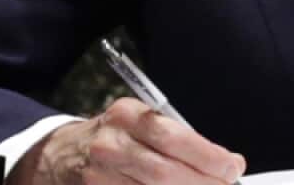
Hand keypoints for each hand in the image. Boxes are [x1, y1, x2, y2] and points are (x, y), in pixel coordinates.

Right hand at [6, 98, 245, 184]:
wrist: (61, 155)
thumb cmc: (115, 138)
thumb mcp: (141, 124)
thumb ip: (180, 140)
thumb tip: (227, 163)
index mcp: (128, 115)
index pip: (173, 136)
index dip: (207, 155)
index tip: (232, 167)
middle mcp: (111, 144)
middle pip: (164, 172)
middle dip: (203, 183)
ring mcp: (101, 175)